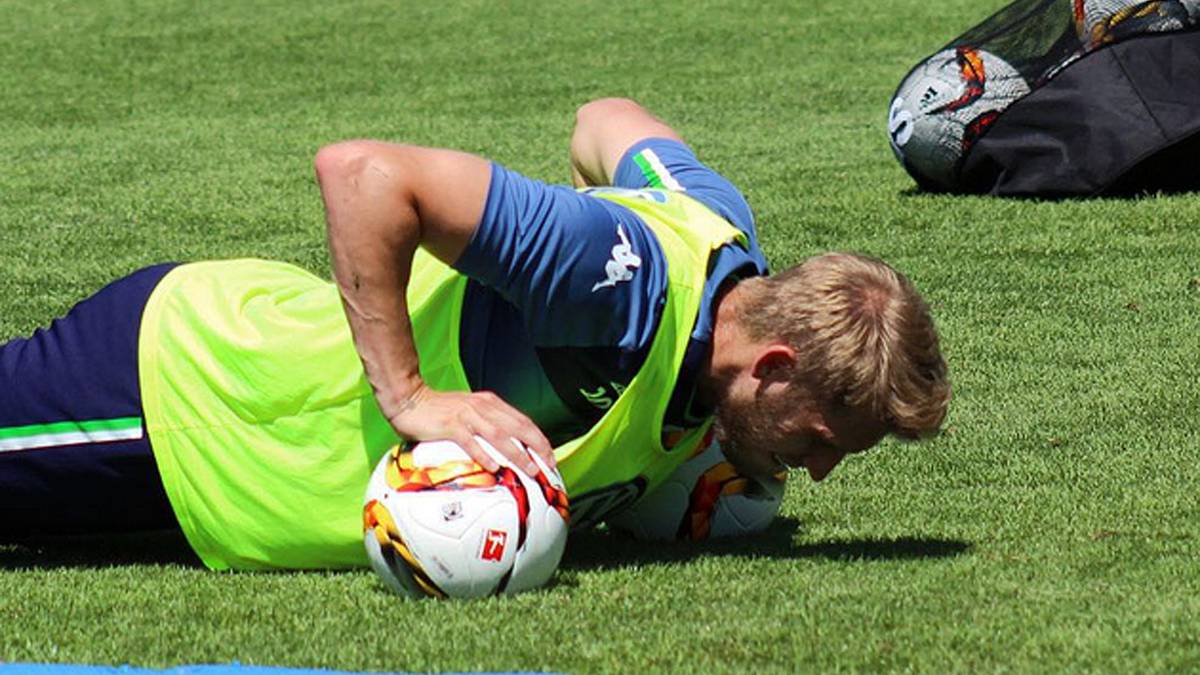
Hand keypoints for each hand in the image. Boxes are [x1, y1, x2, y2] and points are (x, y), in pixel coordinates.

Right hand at [387, 384, 554, 476]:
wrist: (409, 399)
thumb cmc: (438, 411)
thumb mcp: (469, 413)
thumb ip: (486, 424)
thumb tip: (504, 447)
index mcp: (490, 403)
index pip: (522, 421)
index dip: (539, 439)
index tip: (550, 457)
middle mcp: (483, 407)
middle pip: (517, 427)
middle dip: (537, 447)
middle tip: (548, 466)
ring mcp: (467, 415)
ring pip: (499, 436)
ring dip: (517, 454)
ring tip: (529, 470)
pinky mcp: (451, 425)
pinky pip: (471, 441)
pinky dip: (483, 454)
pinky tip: (493, 468)